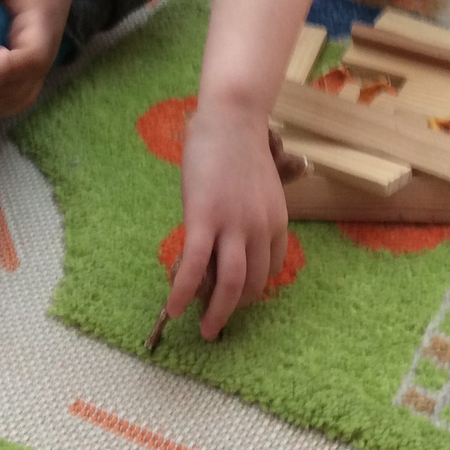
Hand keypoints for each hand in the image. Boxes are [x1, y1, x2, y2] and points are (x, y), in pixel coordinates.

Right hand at [167, 105, 288, 339]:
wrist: (230, 119)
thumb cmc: (239, 147)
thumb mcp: (257, 188)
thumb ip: (249, 215)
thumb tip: (227, 240)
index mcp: (276, 222)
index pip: (269, 268)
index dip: (252, 287)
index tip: (234, 294)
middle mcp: (260, 229)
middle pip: (252, 283)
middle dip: (235, 307)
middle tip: (217, 322)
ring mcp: (233, 225)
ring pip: (230, 284)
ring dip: (217, 314)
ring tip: (205, 330)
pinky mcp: (203, 219)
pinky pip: (195, 266)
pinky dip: (184, 292)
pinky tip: (172, 308)